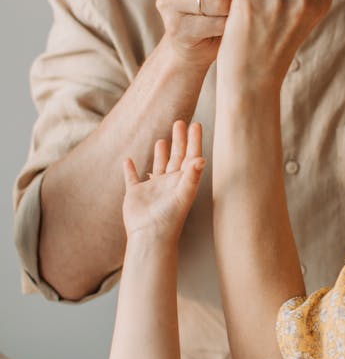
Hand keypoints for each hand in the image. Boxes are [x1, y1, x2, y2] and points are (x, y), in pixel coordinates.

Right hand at [122, 120, 204, 241]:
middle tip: (180, 122)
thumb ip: (192, 176)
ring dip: (160, 153)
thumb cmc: (170, 218)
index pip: (190, 156)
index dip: (194, 141)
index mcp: (182, 181)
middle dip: (179, 140)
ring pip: (158, 166)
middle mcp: (169, 183)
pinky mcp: (136, 194)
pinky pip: (132, 179)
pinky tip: (128, 160)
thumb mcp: (183, 194)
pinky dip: (130, 170)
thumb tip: (202, 159)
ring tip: (162, 140)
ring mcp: (152, 189)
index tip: (196, 124)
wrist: (150, 236)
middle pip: (176, 157)